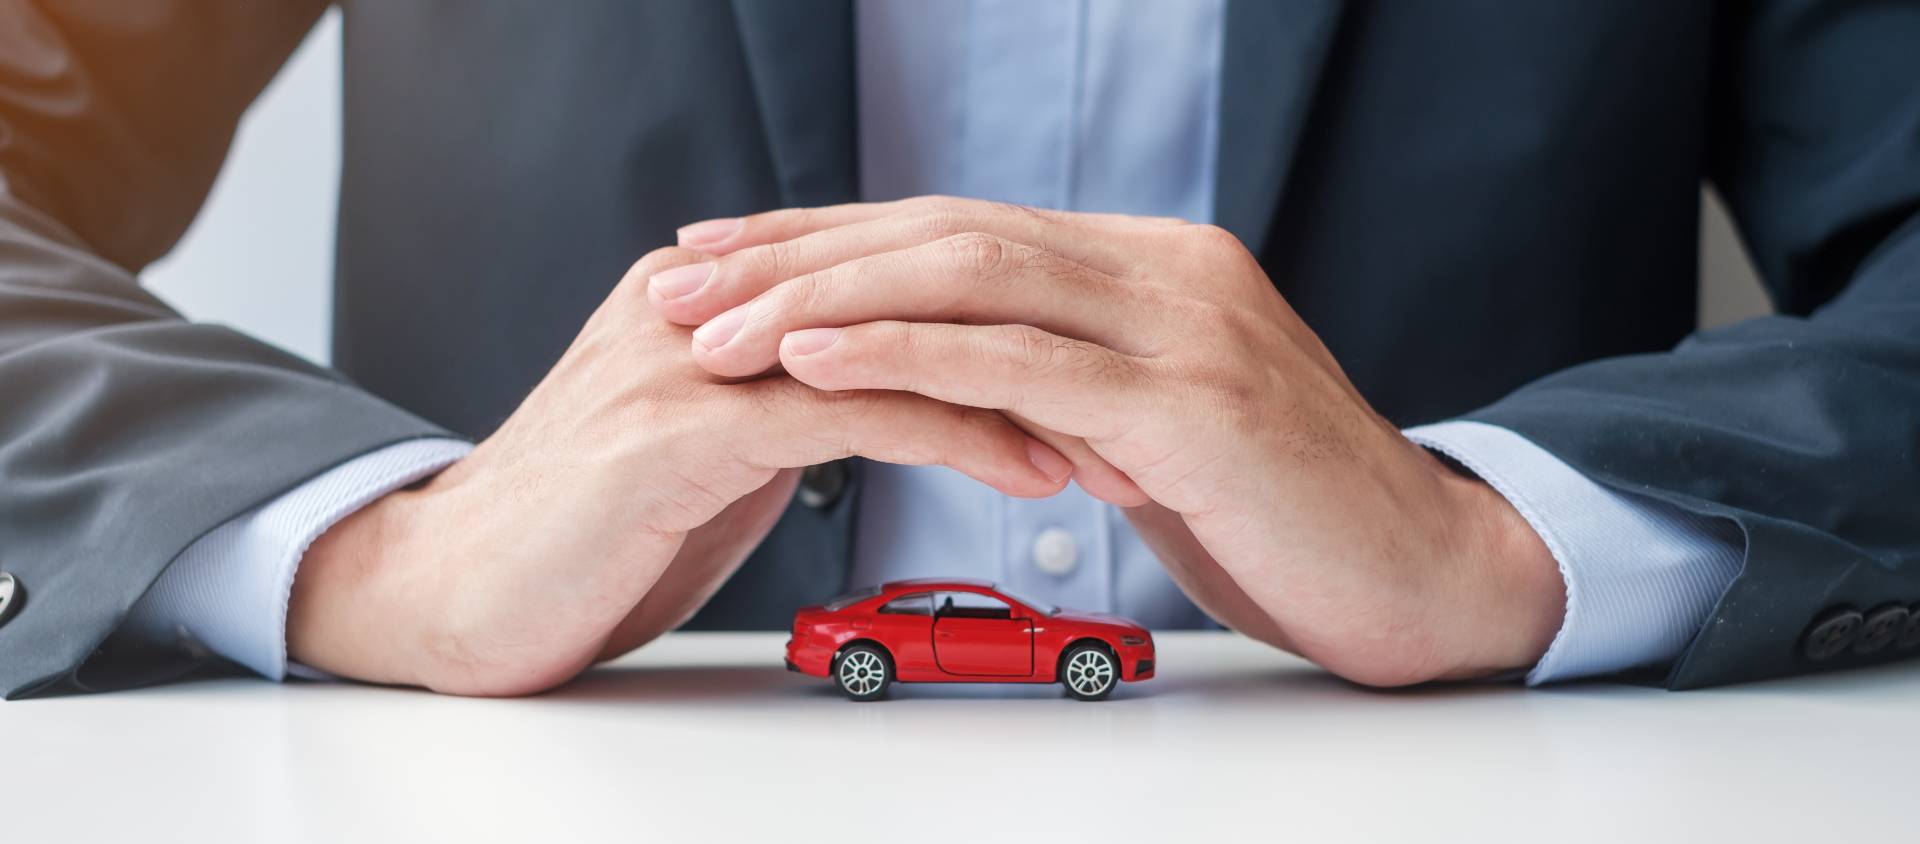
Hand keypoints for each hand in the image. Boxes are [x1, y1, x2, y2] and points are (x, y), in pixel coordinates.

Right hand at [288, 245, 1071, 695]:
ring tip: (1113, 435)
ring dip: (1018, 389)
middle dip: (1032, 345)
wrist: (449, 591)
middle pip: (906, 297)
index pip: (888, 284)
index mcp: (712, 294)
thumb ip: (791, 406)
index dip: (1002, 322)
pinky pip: (850, 414)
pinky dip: (952, 434)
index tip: (1099, 367)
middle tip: (1137, 392)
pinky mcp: (680, 429)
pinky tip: (1027, 466)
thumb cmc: (588, 534)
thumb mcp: (710, 448)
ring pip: (892, 344)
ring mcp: (687, 359)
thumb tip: (892, 401)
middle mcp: (701, 304)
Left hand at [655, 197, 1564, 685]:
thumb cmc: (1283, 516)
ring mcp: (1183, 325)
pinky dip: (908, 353)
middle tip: (683, 280)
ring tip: (715, 323)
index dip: (832, 237)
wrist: (1427, 574)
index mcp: (1150, 268)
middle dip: (799, 254)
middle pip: (948, 233)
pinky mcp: (1192, 402)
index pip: (961, 229)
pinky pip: (1023, 363)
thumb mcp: (1154, 431)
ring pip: (974, 275)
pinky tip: (816, 356)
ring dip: (826, 296)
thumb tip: (966, 387)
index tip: (724, 255)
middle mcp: (1164, 271)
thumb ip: (1067, 388)